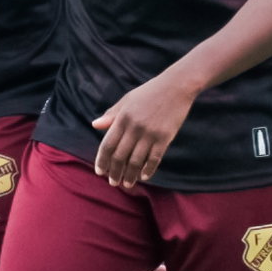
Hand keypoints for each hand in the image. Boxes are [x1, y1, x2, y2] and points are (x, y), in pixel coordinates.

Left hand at [91, 71, 198, 188]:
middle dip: (115, 172)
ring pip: (136, 161)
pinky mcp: (165, 137)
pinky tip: (144, 176)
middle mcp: (134, 127)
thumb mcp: (127, 100)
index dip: (102, 161)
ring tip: (127, 184)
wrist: (176, 86)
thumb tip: (95, 125)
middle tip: (113, 183)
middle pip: (120, 156)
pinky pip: (154, 159)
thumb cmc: (149, 92)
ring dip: (130, 175)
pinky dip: (148, 170)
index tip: (100, 172)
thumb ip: (111, 114)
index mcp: (122, 118)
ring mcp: (150, 133)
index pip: (108, 145)